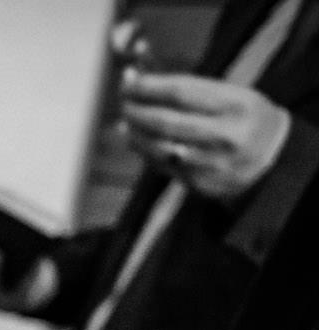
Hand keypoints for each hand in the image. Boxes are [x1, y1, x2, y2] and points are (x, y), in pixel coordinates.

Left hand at [120, 70, 291, 199]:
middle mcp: (225, 135)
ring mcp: (212, 162)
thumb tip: (141, 79)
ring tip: (126, 120)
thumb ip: (190, 89)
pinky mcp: (200, 183)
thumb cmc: (246, 118)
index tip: (129, 82)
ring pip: (158, 147)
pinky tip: (137, 140)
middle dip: (137, 110)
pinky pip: (162, 165)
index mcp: (235, 105)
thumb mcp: (233, 94)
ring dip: (135, 132)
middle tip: (124, 102)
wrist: (274, 157)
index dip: (148, 87)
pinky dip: (145, 151)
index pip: (180, 92)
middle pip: (165, 120)